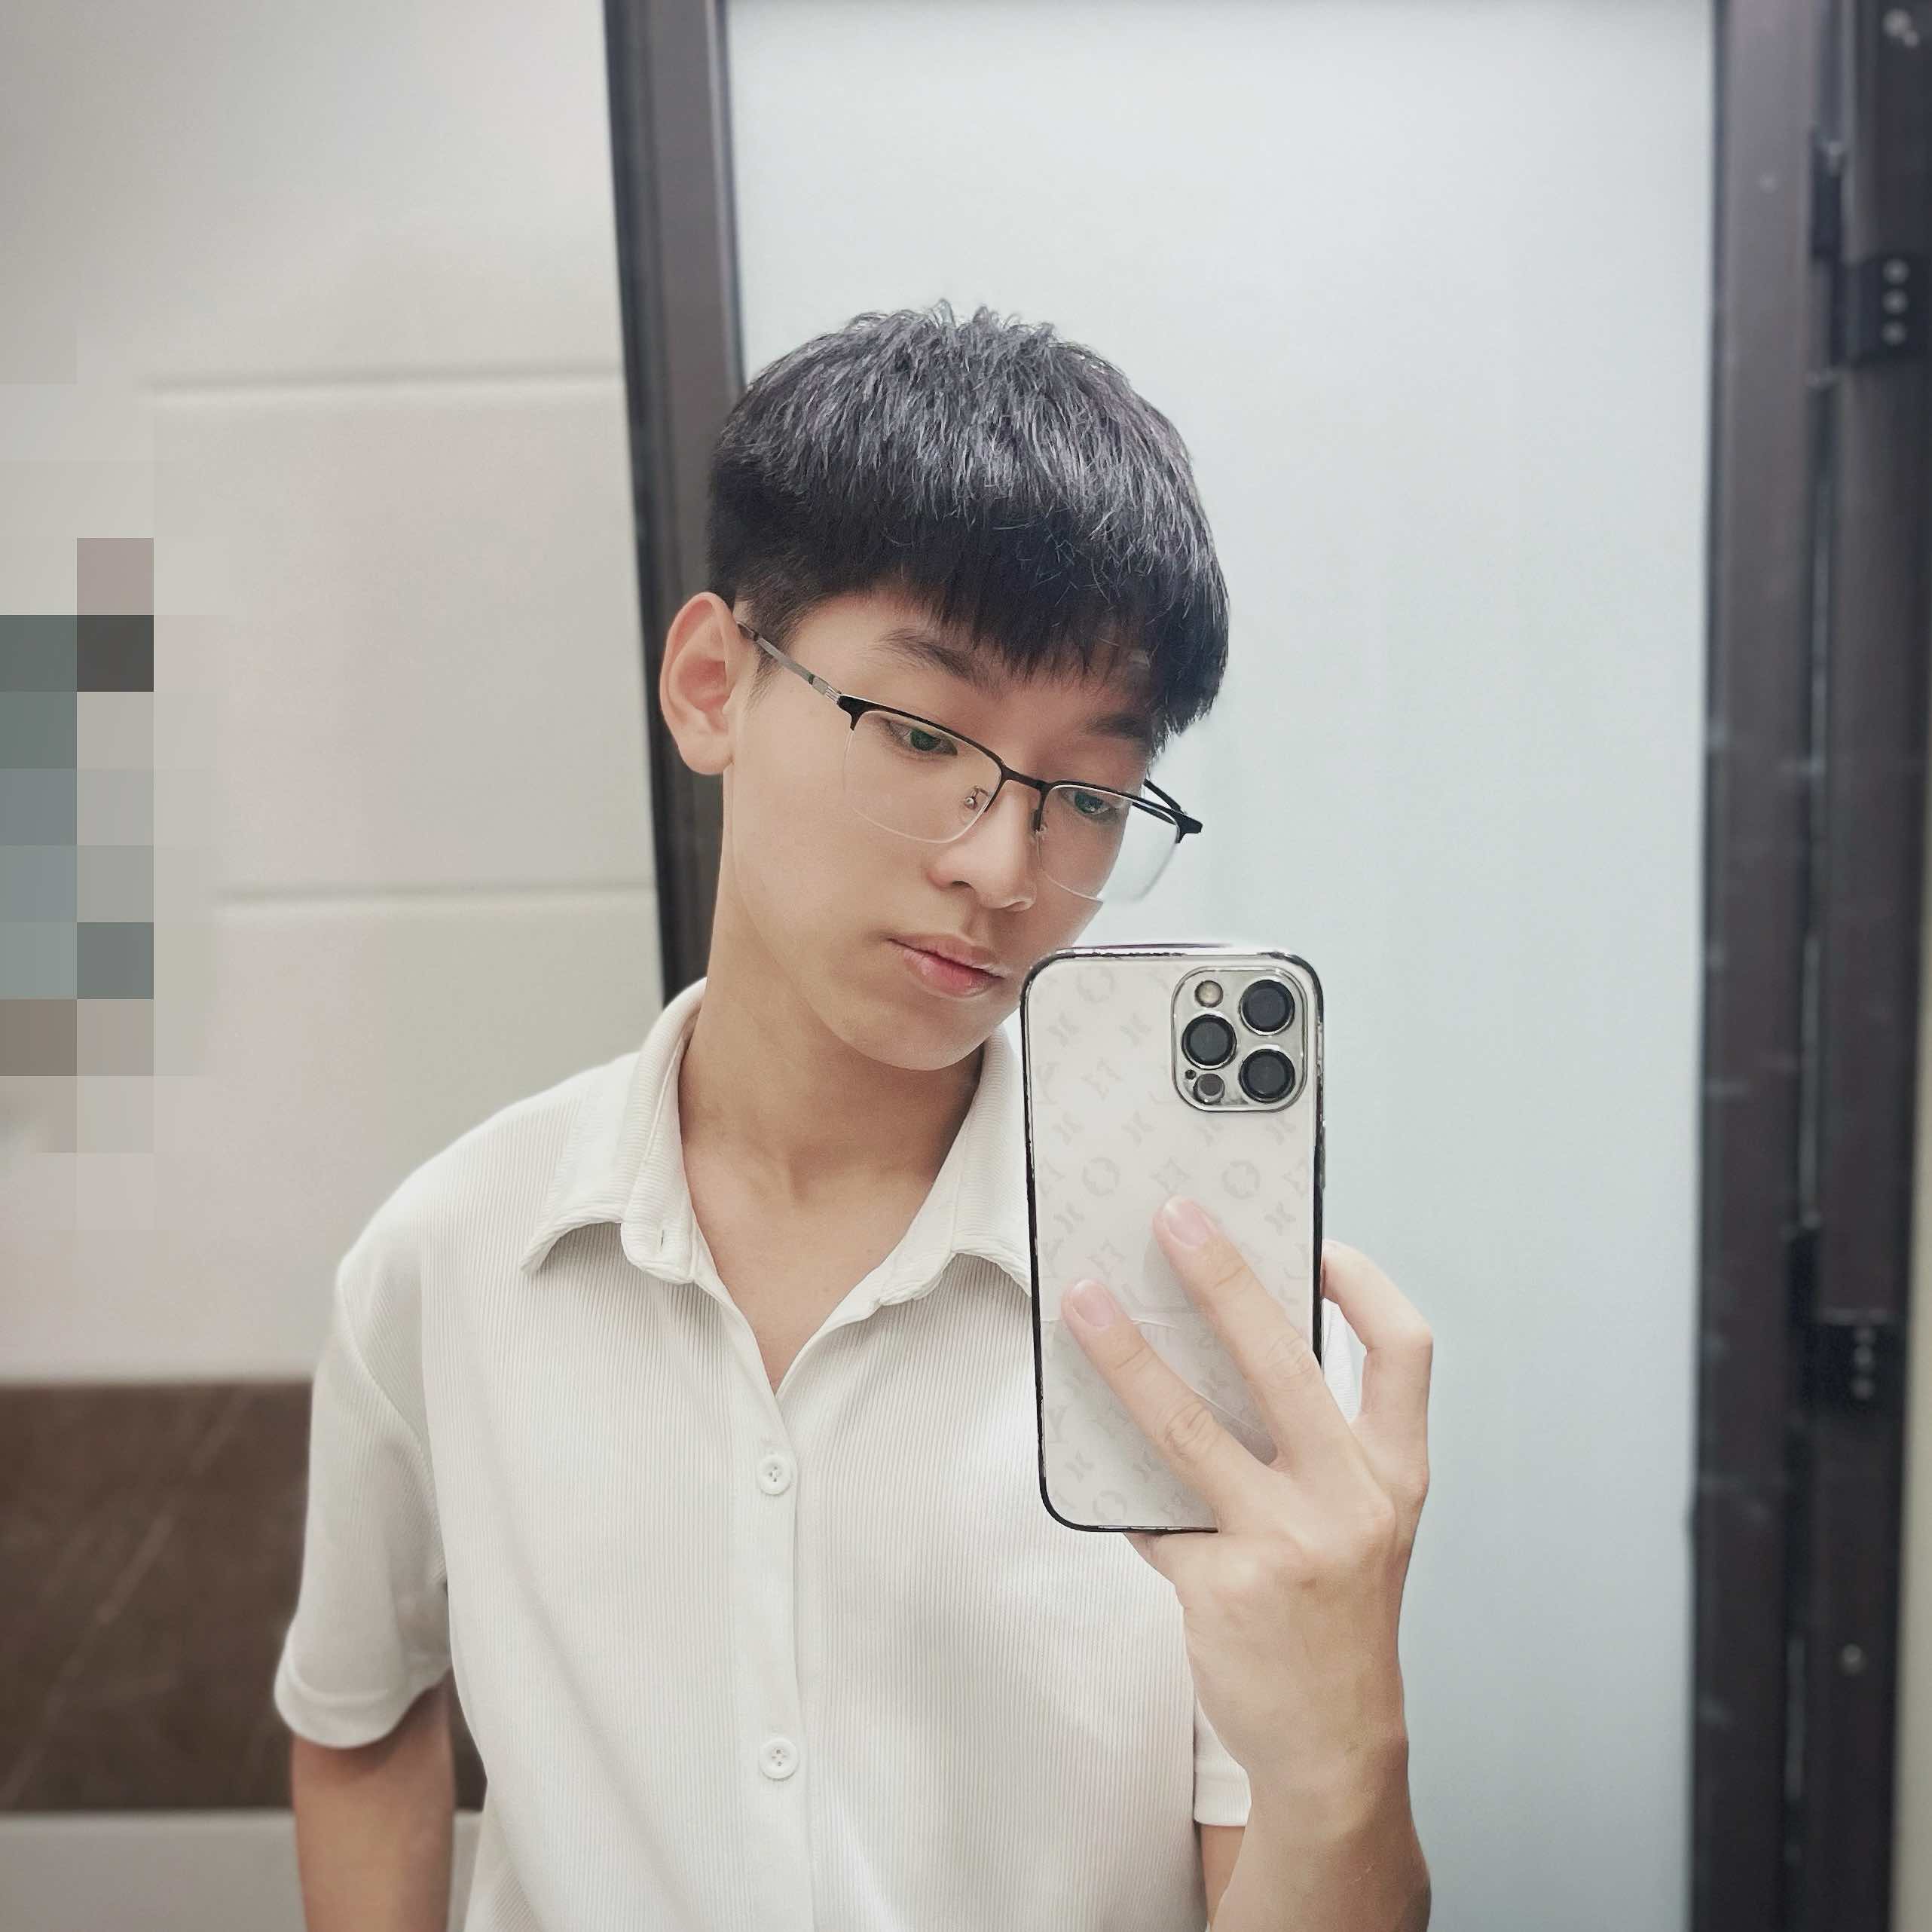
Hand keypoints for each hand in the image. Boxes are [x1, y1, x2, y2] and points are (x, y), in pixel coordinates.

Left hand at [1060, 1198, 1431, 1800]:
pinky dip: (1114, 1474)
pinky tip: (1082, 1440)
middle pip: (1283, 1361)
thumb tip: (1213, 1348)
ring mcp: (1285, 1545)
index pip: (1406, 1352)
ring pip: (1189, 1428)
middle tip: (1174, 1218)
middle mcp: (1350, 1501)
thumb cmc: (1339, 1617)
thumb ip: (1311, 1445)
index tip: (1314, 1241)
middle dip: (1224, 1278)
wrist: (1334, 1747)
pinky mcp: (1221, 1587)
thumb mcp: (1359, 1522)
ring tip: (1084, 1302)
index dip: (1364, 1285)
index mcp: (1395, 1475)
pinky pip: (1149, 1510)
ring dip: (1128, 1356)